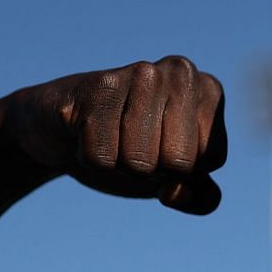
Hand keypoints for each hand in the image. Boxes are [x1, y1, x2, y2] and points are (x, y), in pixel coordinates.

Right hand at [0, 56, 227, 214]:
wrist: (61, 133)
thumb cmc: (128, 152)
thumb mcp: (173, 180)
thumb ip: (200, 199)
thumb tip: (176, 192)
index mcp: (210, 90)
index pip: (210, 159)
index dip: (182, 170)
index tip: (160, 147)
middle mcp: (181, 72)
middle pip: (180, 162)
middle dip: (152, 170)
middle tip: (132, 145)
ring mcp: (140, 74)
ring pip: (142, 162)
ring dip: (120, 166)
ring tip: (110, 138)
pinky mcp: (98, 86)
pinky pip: (103, 158)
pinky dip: (89, 159)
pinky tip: (84, 133)